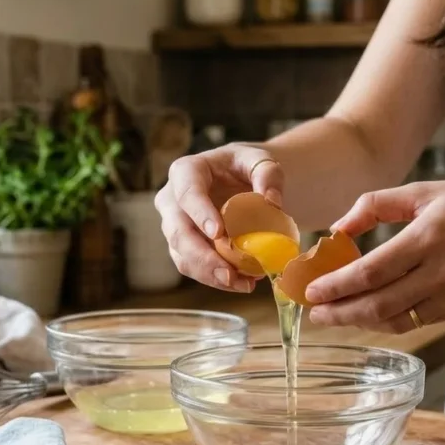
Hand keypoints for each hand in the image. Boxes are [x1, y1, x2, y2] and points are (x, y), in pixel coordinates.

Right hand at [154, 143, 283, 292]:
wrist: (240, 180)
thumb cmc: (245, 167)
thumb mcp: (260, 160)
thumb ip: (269, 175)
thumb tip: (273, 202)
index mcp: (185, 171)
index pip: (187, 192)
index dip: (199, 213)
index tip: (218, 234)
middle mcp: (172, 200)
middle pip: (177, 232)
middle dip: (202, 257)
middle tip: (228, 274)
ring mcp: (175, 226)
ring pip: (182, 256)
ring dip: (209, 275)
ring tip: (242, 284)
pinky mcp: (184, 247)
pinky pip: (194, 268)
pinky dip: (215, 279)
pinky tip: (240, 283)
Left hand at [305, 181, 444, 332]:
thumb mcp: (425, 192)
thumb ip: (376, 206)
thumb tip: (337, 229)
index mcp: (427, 237)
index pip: (371, 271)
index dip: (337, 285)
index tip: (310, 291)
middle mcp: (440, 271)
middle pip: (378, 304)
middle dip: (339, 311)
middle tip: (312, 312)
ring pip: (396, 320)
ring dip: (359, 321)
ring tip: (333, 316)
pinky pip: (415, 321)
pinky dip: (387, 321)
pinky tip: (367, 315)